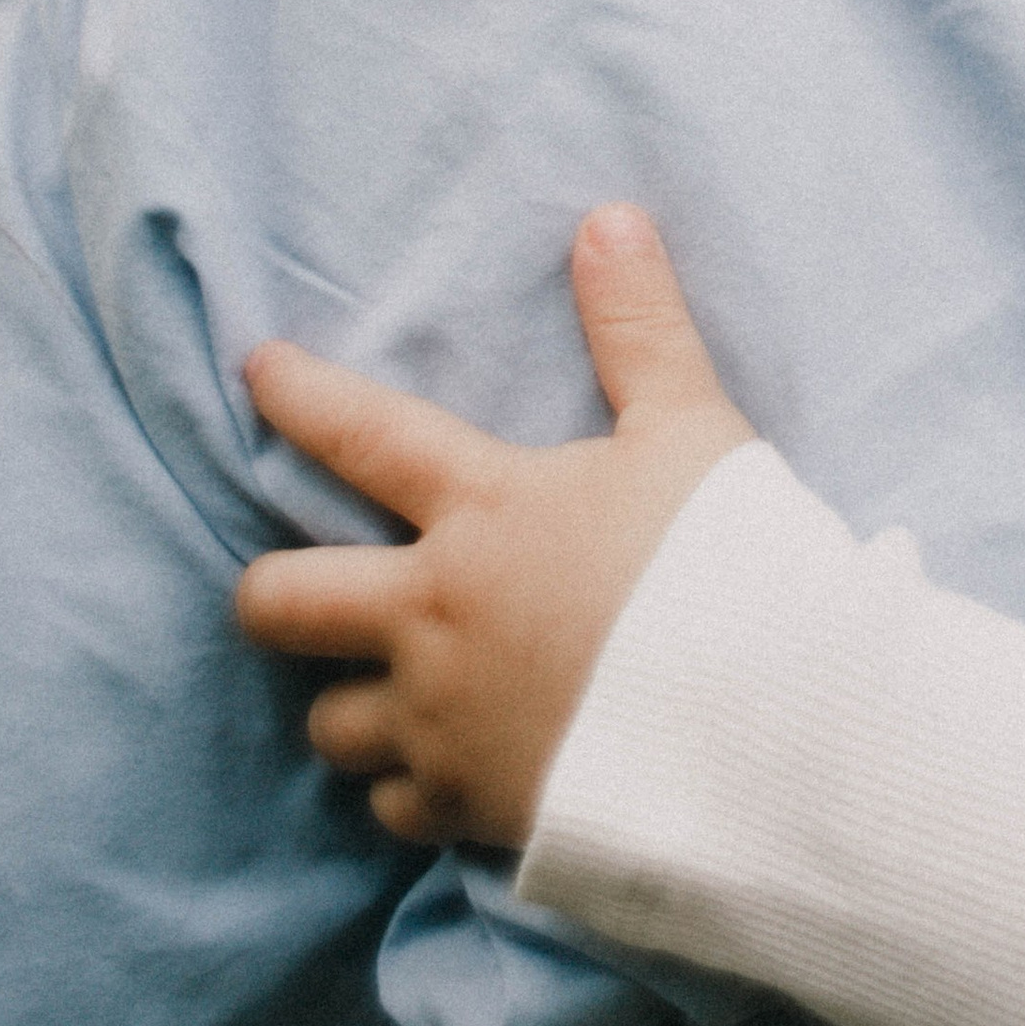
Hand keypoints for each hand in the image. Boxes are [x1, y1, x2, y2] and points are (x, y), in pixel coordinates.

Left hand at [233, 204, 752, 846]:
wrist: (768, 724)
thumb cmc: (732, 565)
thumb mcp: (693, 429)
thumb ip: (640, 328)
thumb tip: (608, 217)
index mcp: (483, 512)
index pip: (360, 434)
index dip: (297, 394)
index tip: (256, 373)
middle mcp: (435, 616)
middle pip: (281, 604)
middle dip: (267, 592)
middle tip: (290, 585)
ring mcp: (443, 721)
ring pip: (328, 722)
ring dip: (349, 702)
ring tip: (386, 690)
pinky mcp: (470, 806)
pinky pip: (394, 807)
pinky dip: (410, 789)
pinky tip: (446, 771)